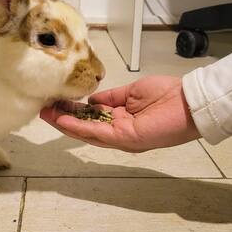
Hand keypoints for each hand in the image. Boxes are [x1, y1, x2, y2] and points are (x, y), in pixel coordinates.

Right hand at [40, 76, 199, 152]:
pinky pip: (97, 133)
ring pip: (86, 132)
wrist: (188, 102)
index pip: (90, 117)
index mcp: (119, 119)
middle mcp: (116, 131)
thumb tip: (90, 99)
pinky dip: (79, 127)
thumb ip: (110, 97)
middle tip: (43, 111)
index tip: (54, 103)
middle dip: (62, 119)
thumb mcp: (131, 92)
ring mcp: (119, 137)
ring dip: (65, 124)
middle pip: (84, 127)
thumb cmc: (164, 94)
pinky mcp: (124, 138)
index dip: (72, 111)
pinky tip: (63, 120)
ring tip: (46, 115)